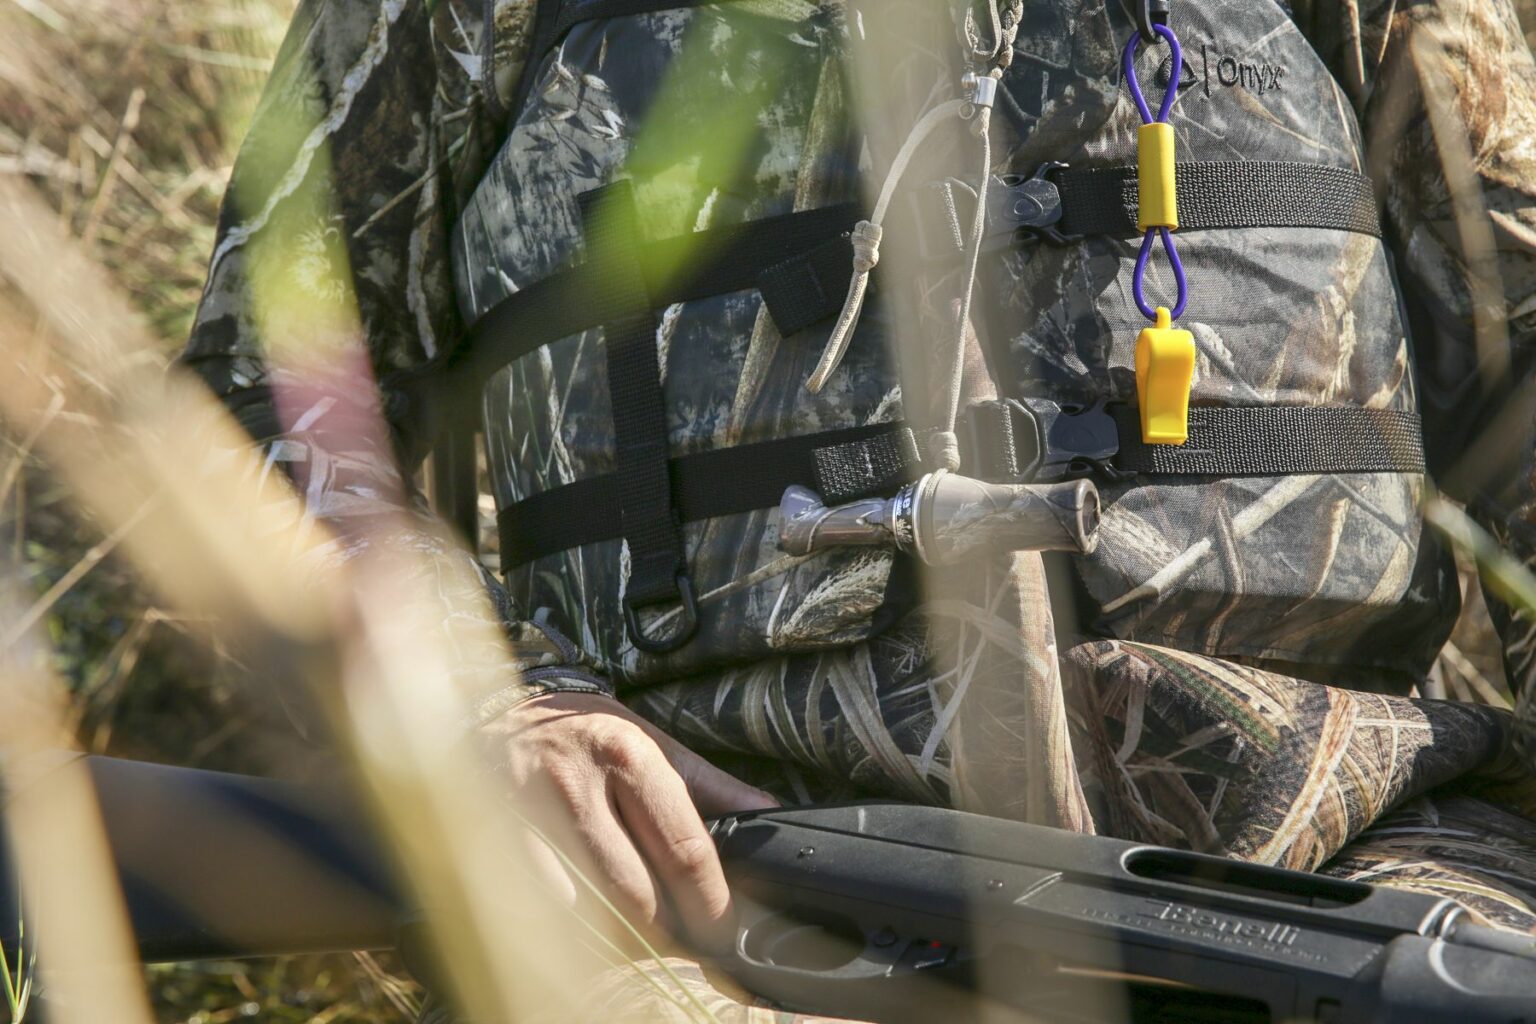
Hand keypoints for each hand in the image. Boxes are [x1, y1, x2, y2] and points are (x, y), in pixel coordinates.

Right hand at [479, 690, 777, 950]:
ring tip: (650, 943)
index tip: (724, 925)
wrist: (480, 715)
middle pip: (637, 892)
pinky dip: (577, 932)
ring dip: (626, 941)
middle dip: (672, 932)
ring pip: (589, 912)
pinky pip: (545, 912)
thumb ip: (705, 781)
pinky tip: (595, 931)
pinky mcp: (493, 846)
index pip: (682, 846)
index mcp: (625, 753)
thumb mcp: (645, 736)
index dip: (710, 900)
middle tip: (693, 945)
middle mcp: (576, 786)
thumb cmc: (577, 732)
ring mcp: (528, 820)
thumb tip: (766, 812)